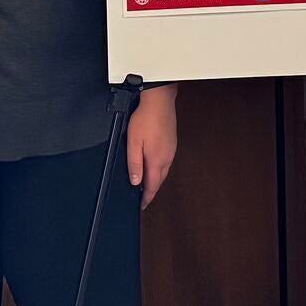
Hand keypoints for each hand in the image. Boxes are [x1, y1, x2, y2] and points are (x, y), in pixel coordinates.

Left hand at [128, 87, 179, 208]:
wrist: (160, 100)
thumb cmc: (146, 117)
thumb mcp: (133, 142)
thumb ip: (134, 163)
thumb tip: (135, 181)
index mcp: (157, 160)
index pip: (152, 186)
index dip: (146, 198)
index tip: (142, 205)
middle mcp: (167, 157)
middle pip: (159, 180)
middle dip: (151, 190)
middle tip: (142, 197)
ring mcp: (171, 150)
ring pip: (163, 171)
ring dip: (155, 179)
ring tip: (146, 183)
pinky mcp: (172, 143)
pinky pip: (166, 161)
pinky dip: (159, 168)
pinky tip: (153, 164)